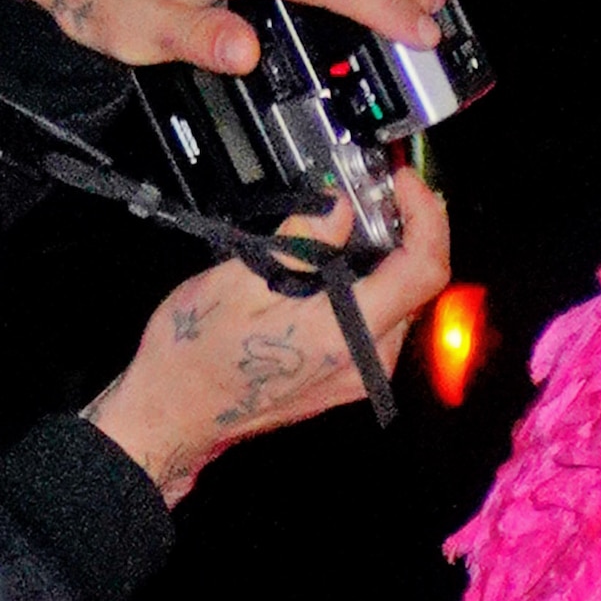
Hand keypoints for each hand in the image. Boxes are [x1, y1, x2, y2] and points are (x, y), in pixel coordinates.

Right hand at [86, 180, 458, 506]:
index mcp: (343, 335)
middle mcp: (364, 362)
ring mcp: (359, 375)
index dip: (424, 216)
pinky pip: (375, 322)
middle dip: (400, 230)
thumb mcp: (239, 282)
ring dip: (380, 258)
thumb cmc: (195, 357)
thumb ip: (301, 242)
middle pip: (415, 285)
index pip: (423, 270)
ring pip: (397, 302)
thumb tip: (339, 207)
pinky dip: (364, 286)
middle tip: (367, 193)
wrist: (175, 415)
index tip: (403, 184)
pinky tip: (329, 266)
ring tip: (341, 224)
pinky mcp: (348, 378)